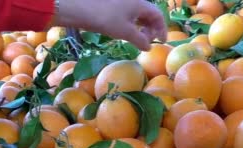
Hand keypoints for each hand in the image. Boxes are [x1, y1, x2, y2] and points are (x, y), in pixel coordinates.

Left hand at [50, 0, 167, 50]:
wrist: (80, 9)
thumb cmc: (106, 19)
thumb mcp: (125, 32)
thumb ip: (140, 40)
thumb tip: (148, 47)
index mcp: (140, 4)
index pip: (158, 15)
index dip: (162, 28)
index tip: (160, 41)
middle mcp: (134, 1)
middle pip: (149, 14)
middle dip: (151, 28)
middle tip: (146, 42)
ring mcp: (123, 3)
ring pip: (138, 15)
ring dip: (141, 27)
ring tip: (137, 40)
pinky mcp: (113, 7)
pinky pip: (129, 15)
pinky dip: (132, 25)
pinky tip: (126, 33)